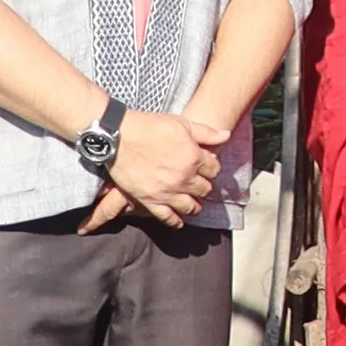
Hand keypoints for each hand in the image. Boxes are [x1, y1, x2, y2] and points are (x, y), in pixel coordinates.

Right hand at [108, 104, 220, 228]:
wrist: (119, 137)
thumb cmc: (150, 127)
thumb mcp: (182, 124)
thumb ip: (206, 132)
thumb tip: (226, 136)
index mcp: (194, 158)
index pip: (214, 169)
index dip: (211, 167)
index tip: (206, 166)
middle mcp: (184, 178)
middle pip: (205, 189)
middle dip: (204, 186)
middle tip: (199, 184)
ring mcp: (168, 192)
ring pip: (191, 207)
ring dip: (195, 206)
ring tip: (194, 204)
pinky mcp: (150, 201)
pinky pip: (168, 217)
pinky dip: (176, 221)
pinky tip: (179, 221)